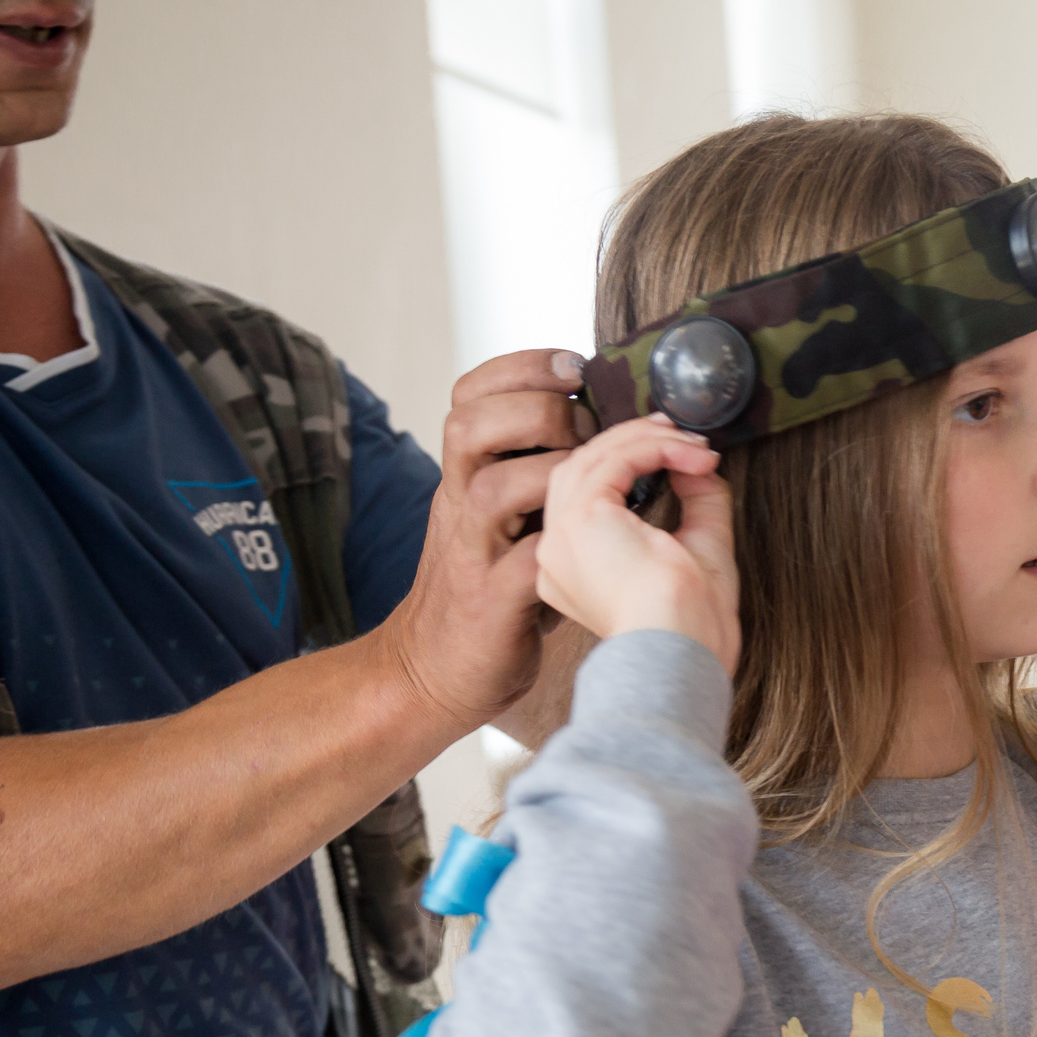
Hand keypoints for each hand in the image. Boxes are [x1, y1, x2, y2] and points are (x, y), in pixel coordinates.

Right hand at [381, 349, 598, 731]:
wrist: (434, 671)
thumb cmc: (489, 589)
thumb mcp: (507, 520)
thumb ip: (538, 473)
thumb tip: (603, 422)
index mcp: (466, 476)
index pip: (470, 396)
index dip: (521, 367)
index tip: (574, 366)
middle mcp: (460, 504)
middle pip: (469, 426)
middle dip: (537, 410)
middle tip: (588, 427)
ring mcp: (470, 552)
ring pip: (490, 488)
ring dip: (548, 472)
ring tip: (595, 480)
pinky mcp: (489, 602)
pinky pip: (519, 563)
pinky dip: (557, 545)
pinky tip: (595, 538)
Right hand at [533, 416, 739, 675]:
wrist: (682, 652)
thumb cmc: (693, 625)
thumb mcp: (698, 549)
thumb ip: (696, 504)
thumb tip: (698, 464)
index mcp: (574, 568)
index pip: (584, 496)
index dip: (626, 464)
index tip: (670, 450)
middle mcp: (556, 553)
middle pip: (579, 470)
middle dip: (630, 442)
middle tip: (675, 431)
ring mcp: (561, 535)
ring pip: (590, 458)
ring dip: (643, 440)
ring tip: (689, 441)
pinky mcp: (581, 519)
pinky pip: (613, 461)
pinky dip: (653, 448)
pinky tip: (688, 454)